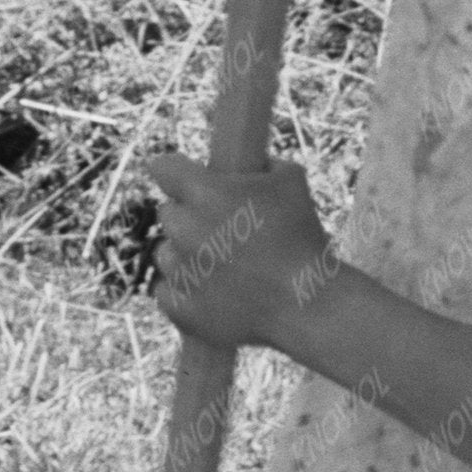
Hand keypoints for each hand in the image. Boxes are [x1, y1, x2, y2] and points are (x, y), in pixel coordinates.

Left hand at [142, 129, 331, 353]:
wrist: (307, 303)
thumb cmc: (302, 238)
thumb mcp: (291, 179)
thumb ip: (264, 164)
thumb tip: (256, 164)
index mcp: (203, 191)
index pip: (163, 167)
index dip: (176, 172)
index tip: (186, 180)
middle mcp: (182, 228)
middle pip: (169, 214)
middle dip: (190, 217)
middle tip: (221, 230)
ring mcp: (178, 270)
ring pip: (167, 254)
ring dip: (186, 256)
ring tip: (225, 267)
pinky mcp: (179, 308)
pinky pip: (167, 292)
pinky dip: (184, 292)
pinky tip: (212, 293)